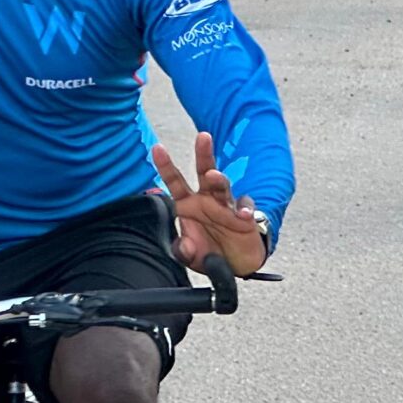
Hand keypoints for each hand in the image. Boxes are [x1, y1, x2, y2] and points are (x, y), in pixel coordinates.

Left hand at [150, 133, 267, 275]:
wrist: (233, 265)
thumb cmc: (207, 252)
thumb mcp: (189, 254)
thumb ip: (183, 250)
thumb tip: (185, 245)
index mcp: (188, 204)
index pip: (174, 181)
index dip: (165, 165)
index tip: (156, 147)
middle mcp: (206, 200)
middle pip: (204, 172)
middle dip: (204, 154)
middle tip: (203, 136)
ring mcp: (226, 206)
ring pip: (224, 186)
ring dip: (219, 180)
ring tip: (213, 176)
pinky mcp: (245, 217)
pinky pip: (245, 209)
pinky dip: (245, 210)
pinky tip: (243, 214)